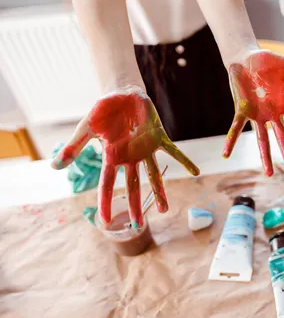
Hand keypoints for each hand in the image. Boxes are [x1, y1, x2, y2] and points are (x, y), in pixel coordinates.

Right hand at [52, 86, 199, 226]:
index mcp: (112, 158)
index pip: (108, 185)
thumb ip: (73, 148)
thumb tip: (53, 167)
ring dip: (160, 191)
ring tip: (166, 210)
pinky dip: (184, 161)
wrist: (120, 93)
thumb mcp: (86, 129)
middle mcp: (130, 158)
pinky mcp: (158, 138)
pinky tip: (196, 172)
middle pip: (133, 185)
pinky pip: (173, 151)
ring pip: (154, 175)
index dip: (107, 203)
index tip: (105, 222)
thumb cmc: (102, 112)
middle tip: (138, 225)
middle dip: (136, 204)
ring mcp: (145, 149)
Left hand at [223, 50, 283, 175]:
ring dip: (265, 156)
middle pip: (283, 138)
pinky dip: (231, 140)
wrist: (246, 57)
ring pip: (262, 139)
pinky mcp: (242, 110)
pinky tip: (226, 154)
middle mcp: (274, 113)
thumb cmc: (269, 62)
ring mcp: (258, 114)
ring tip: (269, 174)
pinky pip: (236, 127)